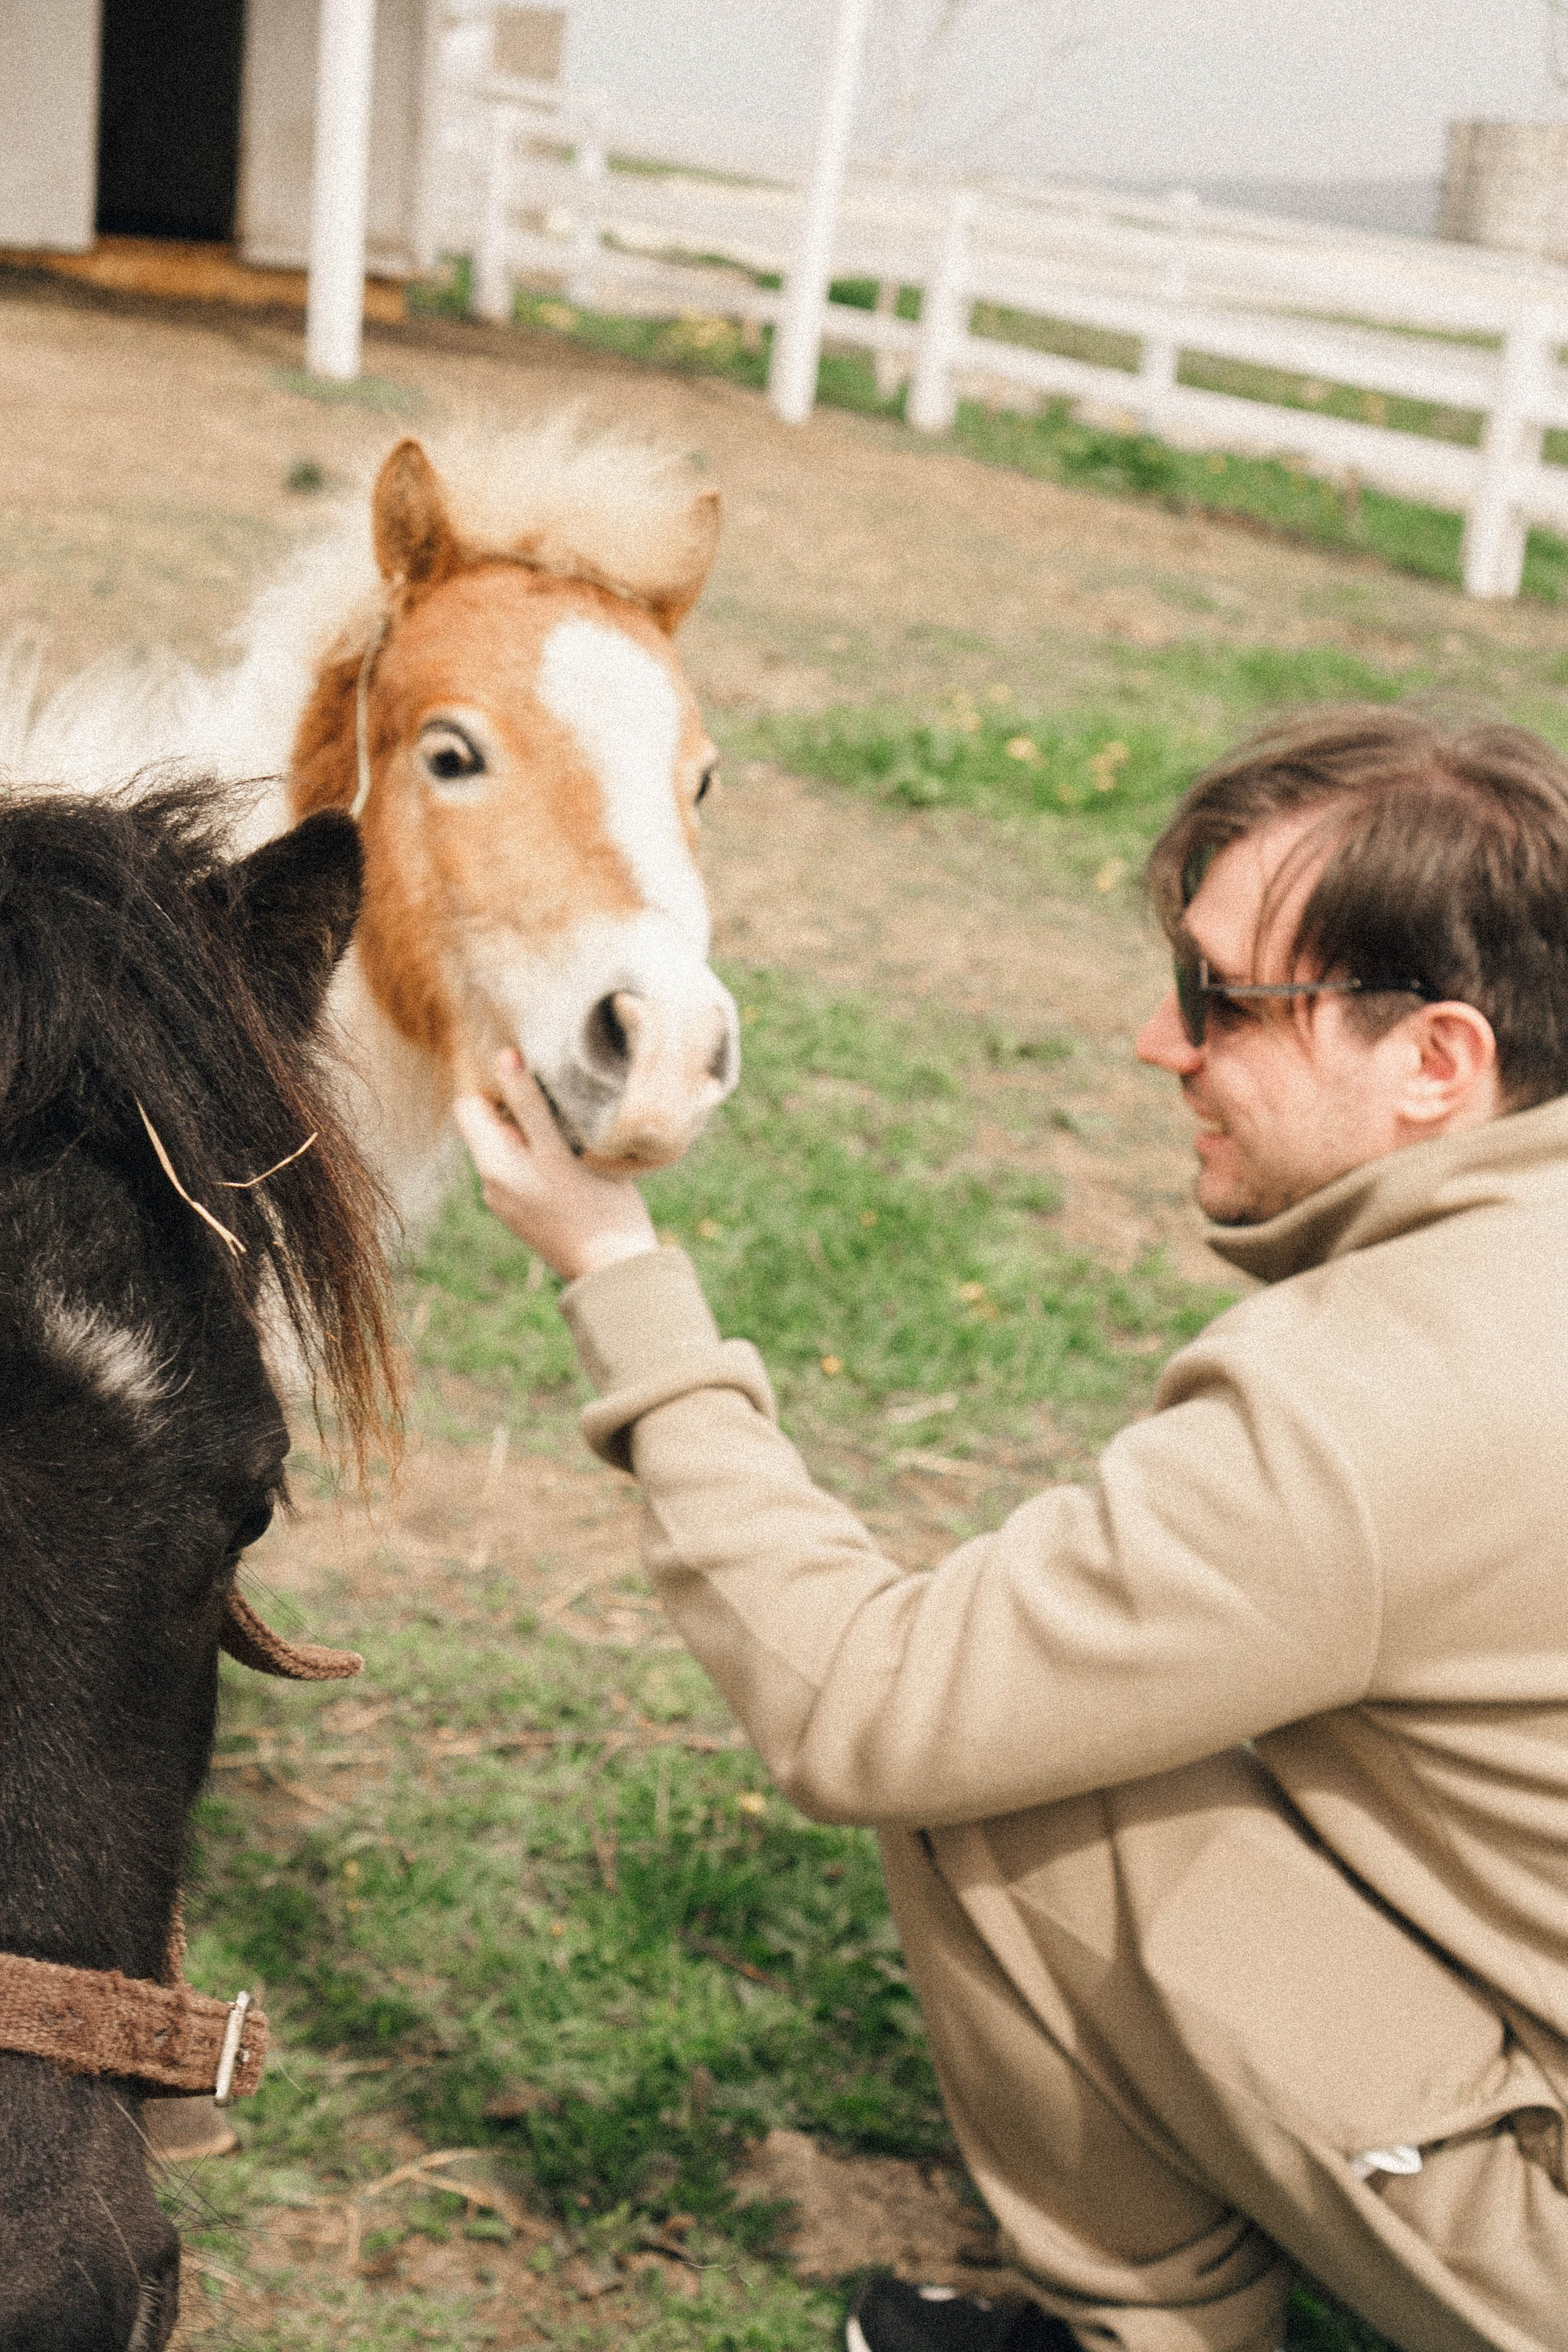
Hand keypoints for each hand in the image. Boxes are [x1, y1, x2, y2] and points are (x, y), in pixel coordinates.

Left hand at [453, 1051, 657, 1282]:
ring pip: (512, 1146)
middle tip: (558, 1098)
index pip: (469, 1106)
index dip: (494, 1085)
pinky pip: (527, 1169)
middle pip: (492, 1125)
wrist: (616, 1272)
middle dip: (518, 1106)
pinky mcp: (531, 1213)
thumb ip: (530, 1105)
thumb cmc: (595, 1208)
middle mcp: (492, 1185)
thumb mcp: (561, 1150)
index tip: (530, 1075)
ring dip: (535, 1130)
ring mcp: (511, 1201)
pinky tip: (575, 1159)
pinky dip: (544, 1155)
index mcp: (493, 1166)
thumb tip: (503, 1057)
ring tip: (572, 1127)